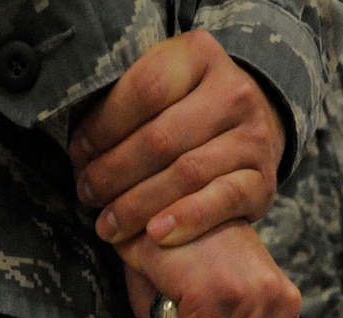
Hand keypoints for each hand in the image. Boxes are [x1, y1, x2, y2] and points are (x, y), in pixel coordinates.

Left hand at [69, 31, 284, 249]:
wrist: (254, 130)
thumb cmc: (188, 112)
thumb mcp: (164, 89)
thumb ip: (128, 104)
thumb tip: (80, 147)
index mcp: (199, 56)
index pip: (145, 90)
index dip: (105, 126)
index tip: (79, 152)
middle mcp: (232, 92)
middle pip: (162, 138)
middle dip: (115, 172)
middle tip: (87, 194)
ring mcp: (252, 136)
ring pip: (186, 173)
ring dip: (139, 204)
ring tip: (107, 225)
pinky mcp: (263, 180)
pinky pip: (222, 201)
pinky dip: (186, 219)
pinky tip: (155, 235)